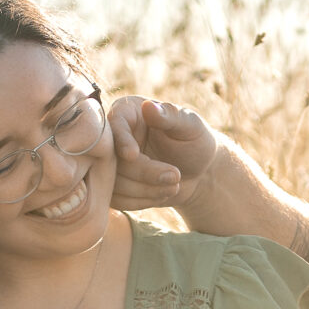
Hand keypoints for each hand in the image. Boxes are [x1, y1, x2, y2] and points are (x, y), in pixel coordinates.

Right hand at [109, 94, 221, 211]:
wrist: (198, 171)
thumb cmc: (194, 141)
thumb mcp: (189, 125)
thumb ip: (170, 116)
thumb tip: (149, 106)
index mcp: (127, 112)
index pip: (114, 125)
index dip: (122, 141)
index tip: (133, 155)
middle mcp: (113, 137)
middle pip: (113, 159)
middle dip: (145, 173)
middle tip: (176, 176)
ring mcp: (111, 164)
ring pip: (114, 183)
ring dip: (146, 190)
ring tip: (174, 185)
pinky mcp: (113, 186)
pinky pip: (117, 200)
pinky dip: (142, 202)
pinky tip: (162, 194)